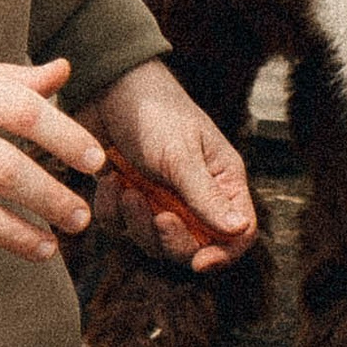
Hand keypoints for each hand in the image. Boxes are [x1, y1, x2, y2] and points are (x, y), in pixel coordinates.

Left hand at [79, 62, 256, 273]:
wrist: (106, 85)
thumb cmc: (155, 111)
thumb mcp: (181, 154)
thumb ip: (206, 197)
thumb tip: (240, 231)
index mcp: (221, 181)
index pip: (238, 234)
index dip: (223, 254)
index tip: (199, 261)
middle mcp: (194, 196)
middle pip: (193, 247)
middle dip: (171, 239)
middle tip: (156, 215)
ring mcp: (160, 198)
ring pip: (153, 243)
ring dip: (137, 222)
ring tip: (126, 188)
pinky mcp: (128, 196)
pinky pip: (121, 226)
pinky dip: (112, 210)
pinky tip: (108, 180)